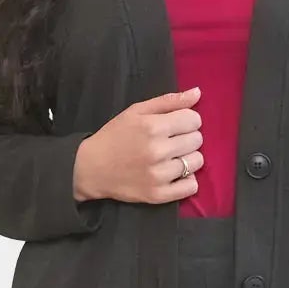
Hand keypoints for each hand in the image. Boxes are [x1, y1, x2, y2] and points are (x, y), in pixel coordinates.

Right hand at [73, 88, 203, 204]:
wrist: (91, 168)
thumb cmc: (114, 136)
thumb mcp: (136, 111)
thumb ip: (168, 101)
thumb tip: (198, 93)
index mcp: (152, 127)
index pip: (194, 120)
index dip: (187, 120)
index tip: (176, 124)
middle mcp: (158, 151)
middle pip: (197, 140)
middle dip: (188, 137)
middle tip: (171, 141)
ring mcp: (159, 175)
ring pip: (197, 162)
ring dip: (188, 158)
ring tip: (172, 157)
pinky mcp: (158, 195)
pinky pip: (191, 187)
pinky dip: (187, 180)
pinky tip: (175, 174)